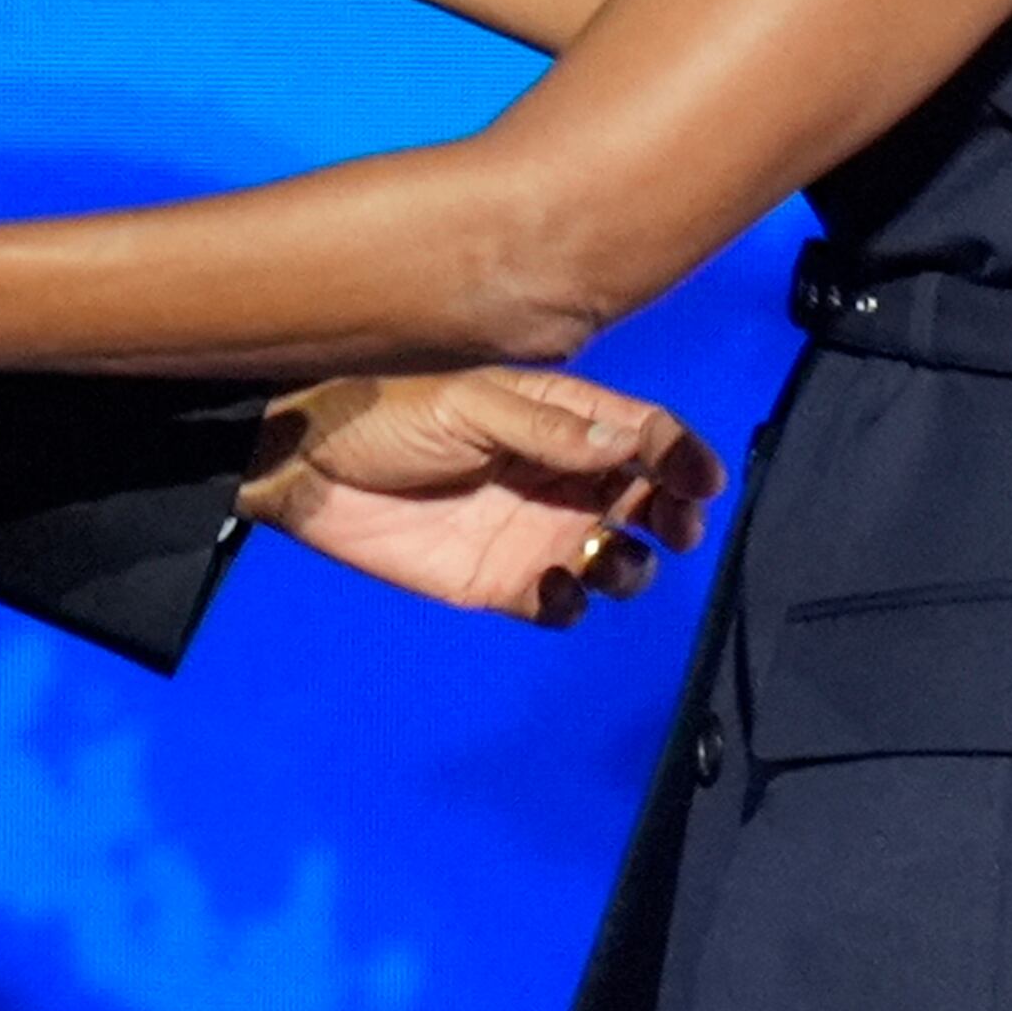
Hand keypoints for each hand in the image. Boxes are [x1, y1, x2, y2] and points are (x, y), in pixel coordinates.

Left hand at [247, 368, 725, 626]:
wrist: (310, 466)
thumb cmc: (386, 413)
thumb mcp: (468, 406)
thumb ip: (547, 428)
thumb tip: (629, 445)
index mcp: (560, 420)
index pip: (643, 434)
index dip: (681, 455)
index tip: (701, 482)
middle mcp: (561, 476)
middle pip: (647, 498)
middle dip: (675, 514)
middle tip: (676, 527)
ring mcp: (536, 531)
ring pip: (616, 557)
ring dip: (631, 566)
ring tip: (606, 561)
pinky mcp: (502, 582)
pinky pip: (562, 603)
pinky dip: (571, 604)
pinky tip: (552, 592)